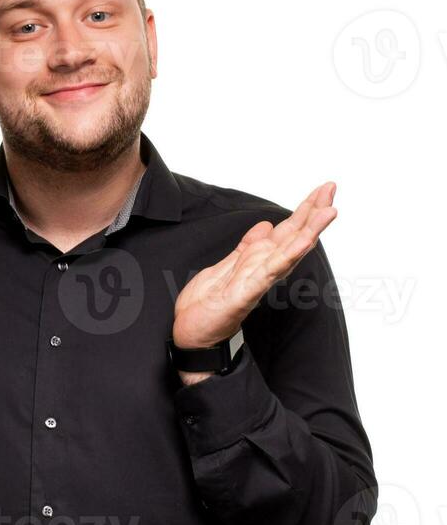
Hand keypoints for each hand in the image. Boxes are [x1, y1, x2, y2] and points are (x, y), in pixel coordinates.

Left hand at [172, 181, 337, 349]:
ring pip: (289, 252)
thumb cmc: (206, 306)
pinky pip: (270, 272)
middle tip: (332, 189)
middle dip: (313, 212)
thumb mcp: (225, 266)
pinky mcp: (246, 293)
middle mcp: (262, 269)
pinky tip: (305, 241)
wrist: (191, 335)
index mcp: (257, 260)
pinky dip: (289, 256)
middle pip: (293, 236)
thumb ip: (247, 247)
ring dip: (310, 231)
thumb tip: (266, 226)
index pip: (286, 231)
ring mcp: (257, 281)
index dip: (303, 210)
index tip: (323, 190)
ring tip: (329, 211)